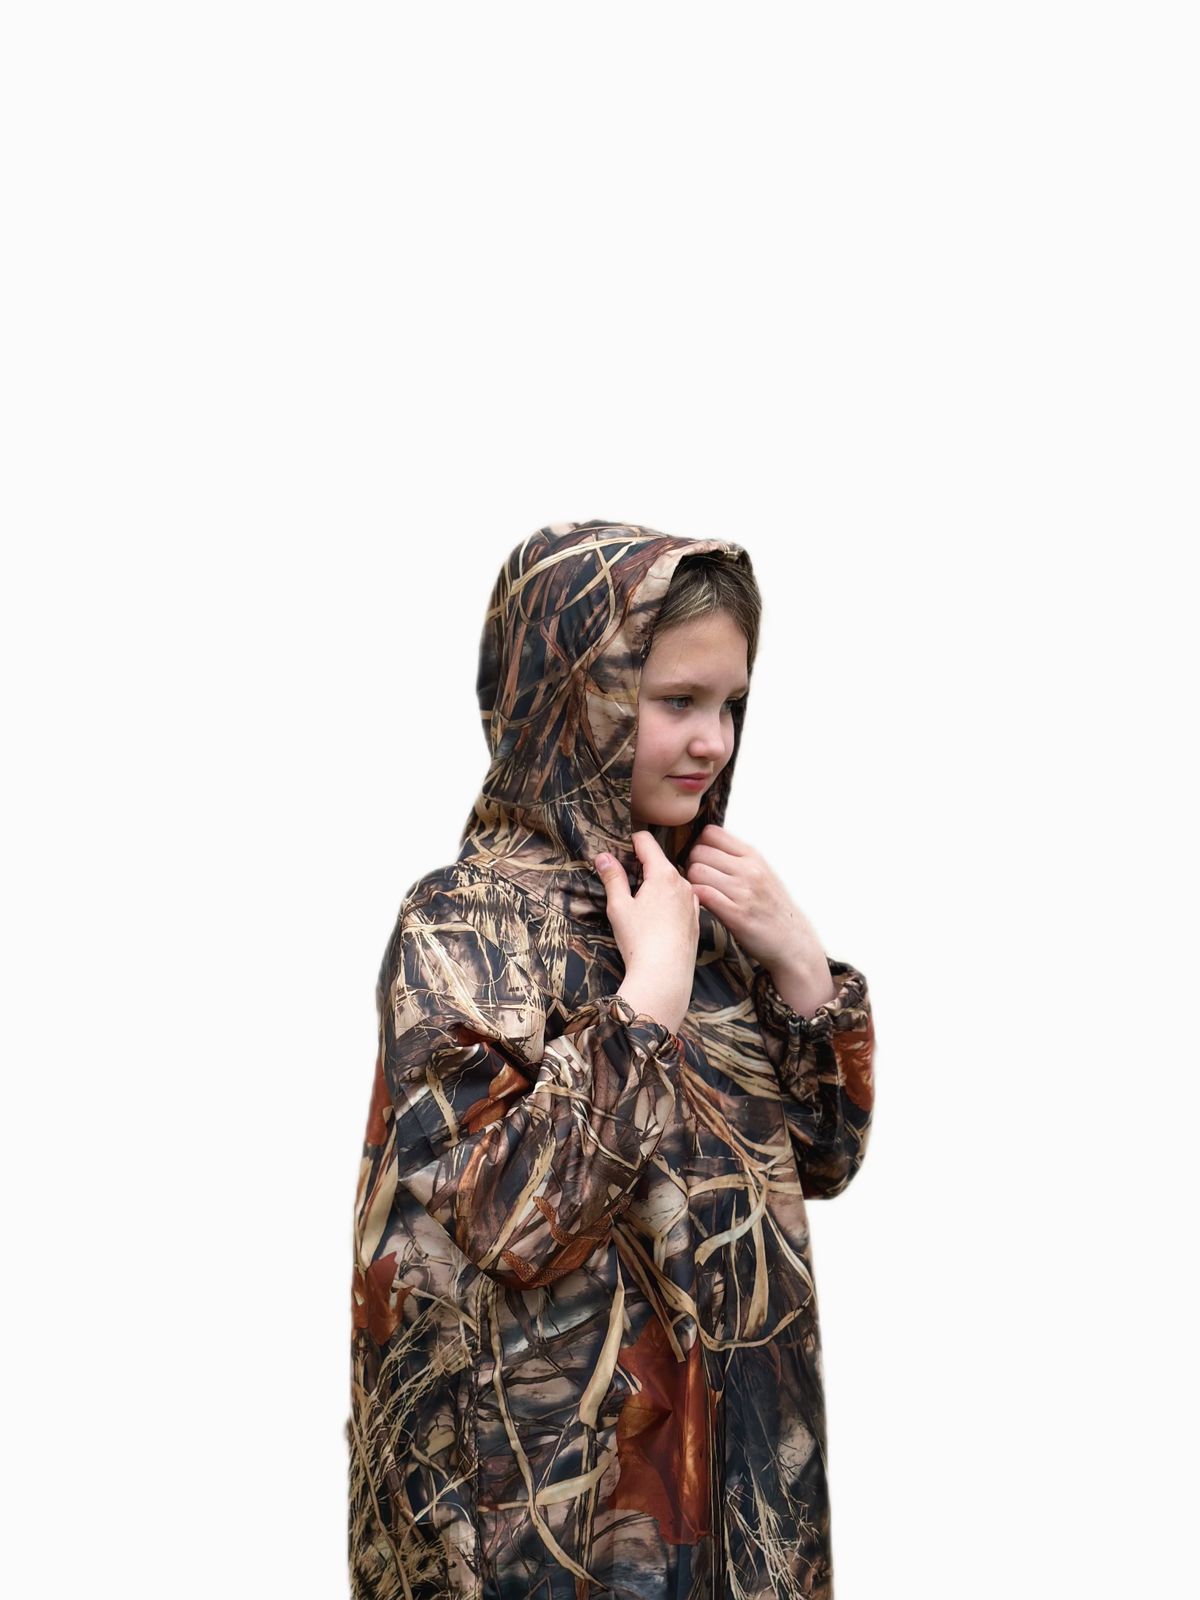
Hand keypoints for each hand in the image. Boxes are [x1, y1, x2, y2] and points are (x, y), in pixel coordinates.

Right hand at [594, 831, 699, 1033]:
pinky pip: (681, 900)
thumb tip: (603, 856)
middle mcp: (683, 882)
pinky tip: (657, 920)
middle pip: (660, 862)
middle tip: (625, 884)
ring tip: (640, 906)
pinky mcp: (696, 918)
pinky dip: (669, 902)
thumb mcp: (619, 906)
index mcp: (663, 873)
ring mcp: (692, 900)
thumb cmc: (640, 940)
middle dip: (642, 867)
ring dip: (656, 885)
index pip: (646, 841)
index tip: (620, 850)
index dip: (630, 842)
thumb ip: (612, 877)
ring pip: (672, 881)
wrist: (666, 975)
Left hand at [684, 823, 827, 981]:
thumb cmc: (771, 907)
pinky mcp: (736, 915)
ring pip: (696, 872)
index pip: (711, 833)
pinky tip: (701, 906)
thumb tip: (703, 845)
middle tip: (698, 881)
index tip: (702, 861)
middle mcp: (749, 869)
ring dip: (692, 883)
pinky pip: (702, 894)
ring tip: (701, 894)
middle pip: (698, 851)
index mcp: (752, 856)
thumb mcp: (761, 872)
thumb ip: (736, 857)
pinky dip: (695, 898)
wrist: (793, 941)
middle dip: (691, 865)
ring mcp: (743, 892)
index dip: (699, 845)